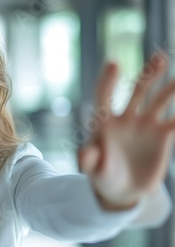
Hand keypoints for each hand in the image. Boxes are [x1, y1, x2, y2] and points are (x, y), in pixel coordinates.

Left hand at [78, 53, 174, 210]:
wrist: (121, 189)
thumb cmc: (102, 175)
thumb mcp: (93, 169)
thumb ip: (88, 160)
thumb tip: (82, 156)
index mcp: (105, 122)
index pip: (104, 95)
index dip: (108, 80)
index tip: (114, 63)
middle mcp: (126, 118)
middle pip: (138, 90)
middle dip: (149, 74)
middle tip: (160, 58)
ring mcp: (146, 125)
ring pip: (160, 100)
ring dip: (172, 88)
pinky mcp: (163, 136)